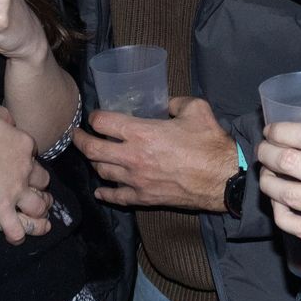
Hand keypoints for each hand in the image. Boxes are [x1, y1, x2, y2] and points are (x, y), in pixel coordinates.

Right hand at [0, 92, 39, 234]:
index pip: (32, 149)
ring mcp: (16, 191)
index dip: (26, 153)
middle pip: (42, 178)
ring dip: (38, 209)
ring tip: (38, 213)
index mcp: (22, 144)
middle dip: (40, 183)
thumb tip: (8, 118)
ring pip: (38, 205)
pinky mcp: (2, 209)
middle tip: (35, 187)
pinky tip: (17, 237)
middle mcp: (25, 169)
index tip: (20, 156)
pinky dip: (17, 234)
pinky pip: (15, 228)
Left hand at [72, 97, 236, 209]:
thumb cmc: (211, 143)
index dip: (95, 117)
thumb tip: (166, 104)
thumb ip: (176, 102)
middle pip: (92, 149)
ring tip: (94, 156)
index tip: (95, 117)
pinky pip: (116, 196)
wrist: (224, 179)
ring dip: (94, 162)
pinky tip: (100, 190)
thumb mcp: (196, 109)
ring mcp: (136, 180)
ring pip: (101, 171)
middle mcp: (133, 157)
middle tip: (77, 135)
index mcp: (142, 133)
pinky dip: (105, 192)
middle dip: (80, 140)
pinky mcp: (144, 198)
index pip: (103, 123)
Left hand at [257, 121, 300, 256]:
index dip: (281, 131)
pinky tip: (278, 203)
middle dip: (268, 153)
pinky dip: (280, 214)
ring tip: (267, 174)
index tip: (271, 130)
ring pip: (288, 195)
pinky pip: (298, 227)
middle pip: (290, 163)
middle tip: (264, 149)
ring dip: (268, 182)